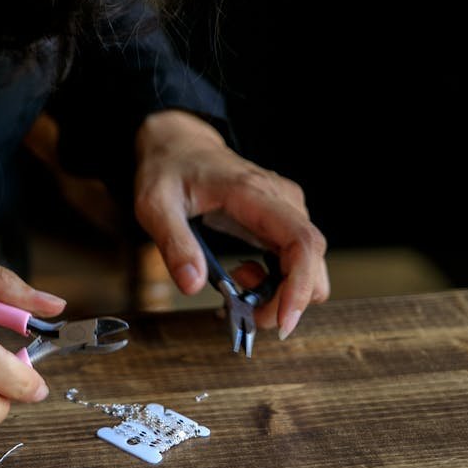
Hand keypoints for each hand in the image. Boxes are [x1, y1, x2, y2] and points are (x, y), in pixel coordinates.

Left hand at [134, 110, 329, 336]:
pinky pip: (295, 264)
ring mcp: (287, 212)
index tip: (283, 322)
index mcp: (254, 194)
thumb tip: (193, 286)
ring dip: (278, 294)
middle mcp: (283, 202)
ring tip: (236, 283)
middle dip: (284, 301)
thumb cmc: (168, 171)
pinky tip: (243, 275)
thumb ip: (174, 244)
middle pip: (312, 263)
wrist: (179, 145)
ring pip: (308, 269)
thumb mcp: (155, 206)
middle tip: (242, 310)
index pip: (302, 242)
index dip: (301, 286)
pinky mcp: (283, 223)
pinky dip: (275, 284)